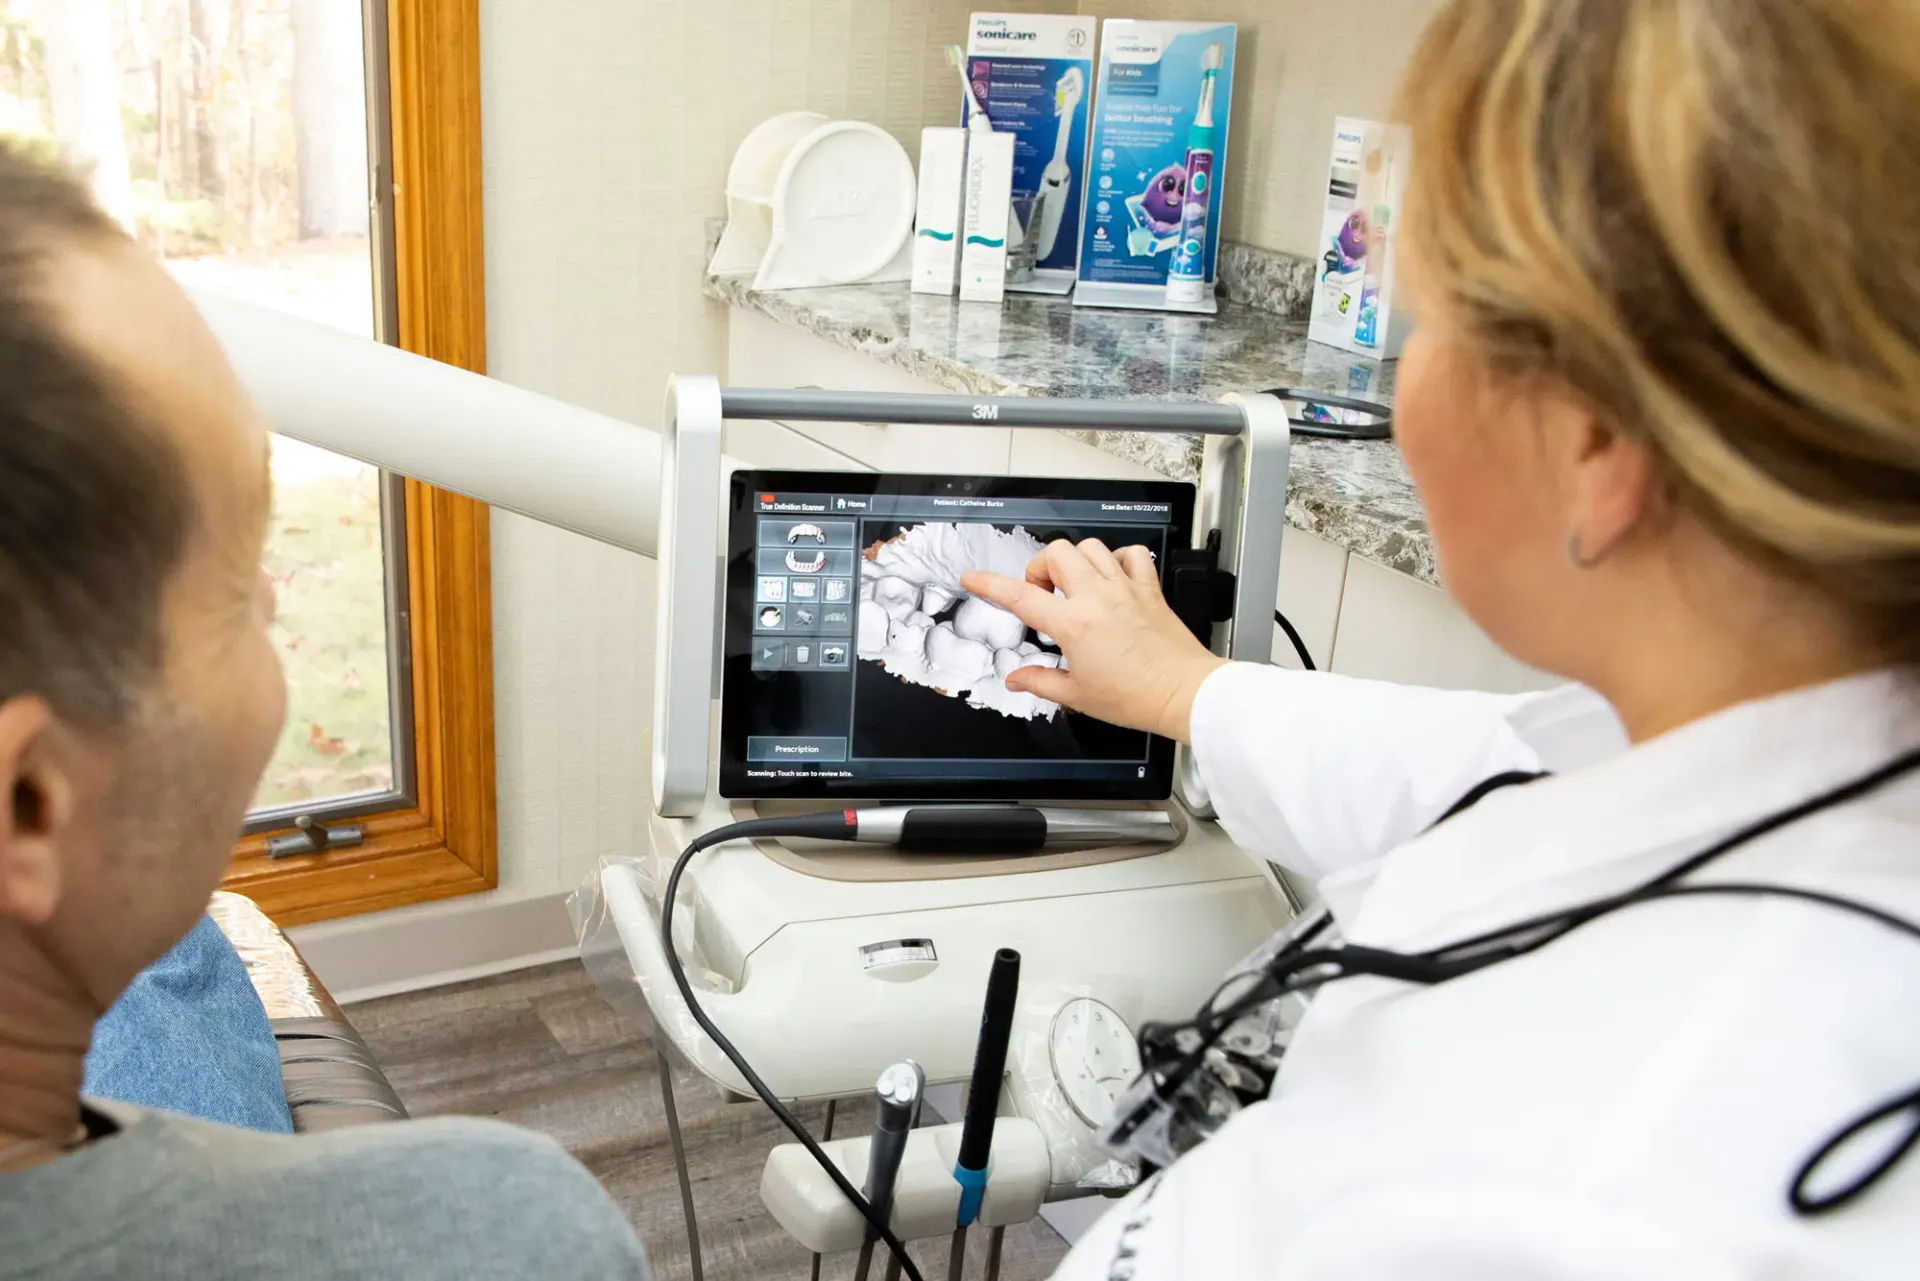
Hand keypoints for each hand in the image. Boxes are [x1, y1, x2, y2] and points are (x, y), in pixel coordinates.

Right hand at [962, 539, 1226, 743]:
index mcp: (1074, 624)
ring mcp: (1125, 588)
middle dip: (1040, 569)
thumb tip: (1017, 678)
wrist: (1182, 692)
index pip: (1020, 597)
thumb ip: (1040, 682)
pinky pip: (1131, 554)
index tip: (973, 578)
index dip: (990, 585)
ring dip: (1075, 561)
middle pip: (1055, 553)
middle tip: (1044, 594)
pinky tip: (1112, 578)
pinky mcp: (1149, 588)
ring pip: (1090, 547)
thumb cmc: (1135, 697)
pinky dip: (1117, 559)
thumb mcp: (1077, 696)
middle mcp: (1097, 597)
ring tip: (1075, 586)